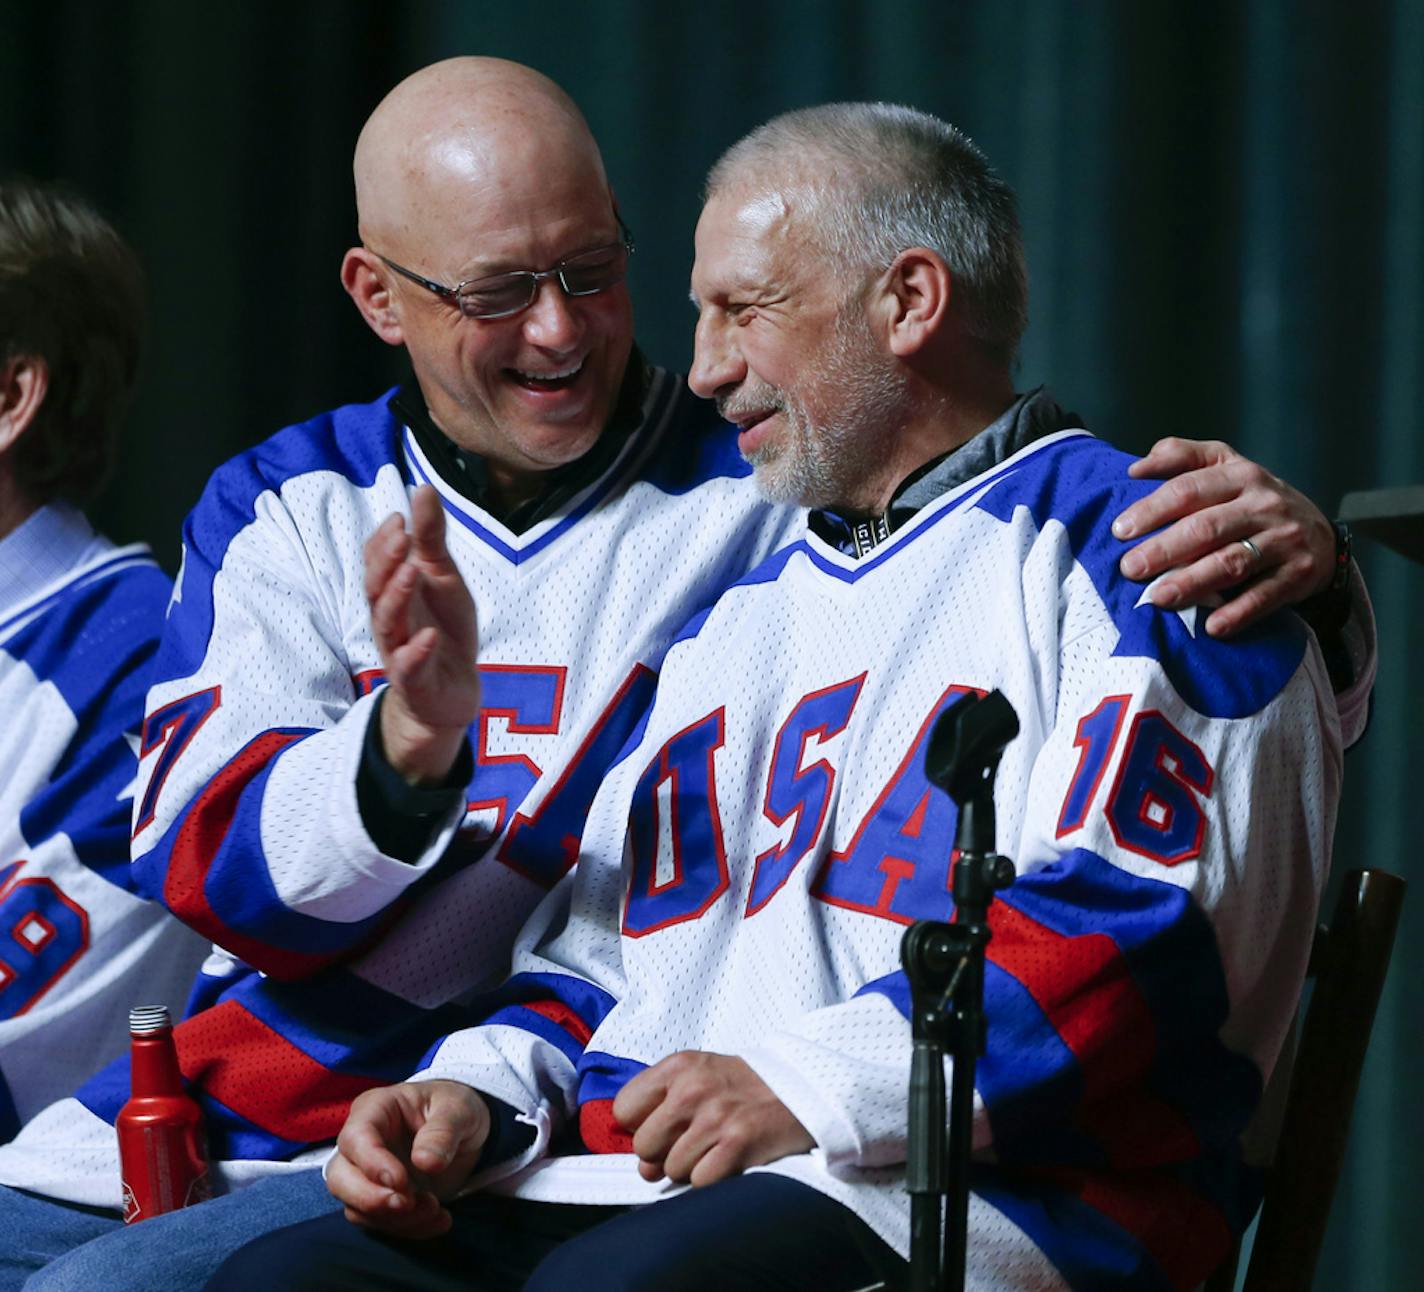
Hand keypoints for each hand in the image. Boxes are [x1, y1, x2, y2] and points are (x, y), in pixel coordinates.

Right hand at [326, 1080, 489, 1238]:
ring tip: (436, 1209)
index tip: (402, 1183)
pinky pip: (379, 1223)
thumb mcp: (459, 1109)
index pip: (356, 1138)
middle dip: (370, 1199)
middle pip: (340, 1177)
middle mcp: (362, 1142)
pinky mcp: (378, 1199)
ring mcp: (366, 1174)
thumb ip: (443, 1132)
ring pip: (355, 1207)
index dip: (373, 1164)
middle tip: (407, 1204)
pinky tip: (440, 1219)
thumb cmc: (454, 1109)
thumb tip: (426, 1163)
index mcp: (376, 1108)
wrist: (465, 1130)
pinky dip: (408, 1228)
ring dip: (394, 1219)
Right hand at [364, 485, 480, 781]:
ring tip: (410, 573)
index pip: (377, 561)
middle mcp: (390, 618)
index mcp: (394, 591)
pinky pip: (409, 666)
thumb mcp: (443, 578)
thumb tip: (423, 489)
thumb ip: (431, 538)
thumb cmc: (443, 628)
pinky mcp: (415, 681)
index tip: (398, 517)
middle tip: (400, 535)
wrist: (452, 692)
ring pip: (387, 623)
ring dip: (395, 597)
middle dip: (385, 561)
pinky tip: (428, 636)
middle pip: (375, 588)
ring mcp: (399, 650)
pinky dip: (416, 651)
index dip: (383, 540)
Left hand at [612, 1051, 812, 1187]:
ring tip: (714, 1148)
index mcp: (678, 1066)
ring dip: (690, 1168)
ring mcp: (714, 1117)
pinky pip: (700, 1182)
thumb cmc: (744, 1086)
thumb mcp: (700, 1078)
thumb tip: (644, 1169)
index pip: (624, 1109)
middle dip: (662, 1152)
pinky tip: (727, 1160)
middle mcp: (692, 1089)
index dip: (639, 1125)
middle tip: (690, 1142)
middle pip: (644, 1145)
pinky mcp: (737, 1145)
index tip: (660, 1126)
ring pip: (671, 1169)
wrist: (802, 1087)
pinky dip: (711, 1179)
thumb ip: (663, 1112)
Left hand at [1112, 437, 1335, 637]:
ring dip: (1193, 582)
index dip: (1153, 509)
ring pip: (1233, 562)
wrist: (1321, 536)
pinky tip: (1212, 627)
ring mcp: (1285, 539)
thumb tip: (1136, 468)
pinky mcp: (1300, 574)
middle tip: (1129, 568)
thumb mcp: (1225, 467)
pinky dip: (1239, 612)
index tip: (1120, 530)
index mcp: (1241, 475)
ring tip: (1158, 597)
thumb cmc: (1253, 501)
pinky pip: (1266, 595)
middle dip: (1165, 549)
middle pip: (1207, 527)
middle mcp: (1264, 504)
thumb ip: (1182, 457)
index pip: (1190, 489)